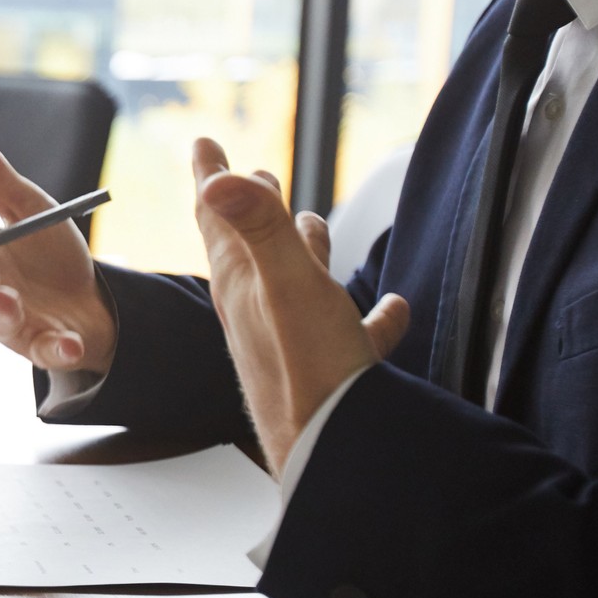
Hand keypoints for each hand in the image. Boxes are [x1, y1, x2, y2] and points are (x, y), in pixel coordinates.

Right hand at [0, 124, 114, 373]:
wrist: (92, 296)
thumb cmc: (50, 252)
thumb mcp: (27, 205)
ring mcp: (16, 323)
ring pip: (0, 322)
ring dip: (2, 311)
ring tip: (9, 298)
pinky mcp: (45, 346)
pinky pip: (46, 351)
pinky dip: (57, 350)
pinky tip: (69, 344)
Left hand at [191, 137, 409, 473]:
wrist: (330, 455)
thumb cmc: (309, 373)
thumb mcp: (287, 287)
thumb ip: (258, 229)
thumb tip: (217, 179)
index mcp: (243, 286)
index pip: (217, 216)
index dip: (210, 175)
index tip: (201, 141)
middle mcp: (258, 313)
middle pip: (247, 245)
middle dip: (248, 204)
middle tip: (249, 171)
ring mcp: (291, 343)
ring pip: (294, 285)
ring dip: (302, 250)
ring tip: (312, 225)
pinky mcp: (329, 373)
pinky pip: (350, 332)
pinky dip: (370, 314)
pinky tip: (395, 308)